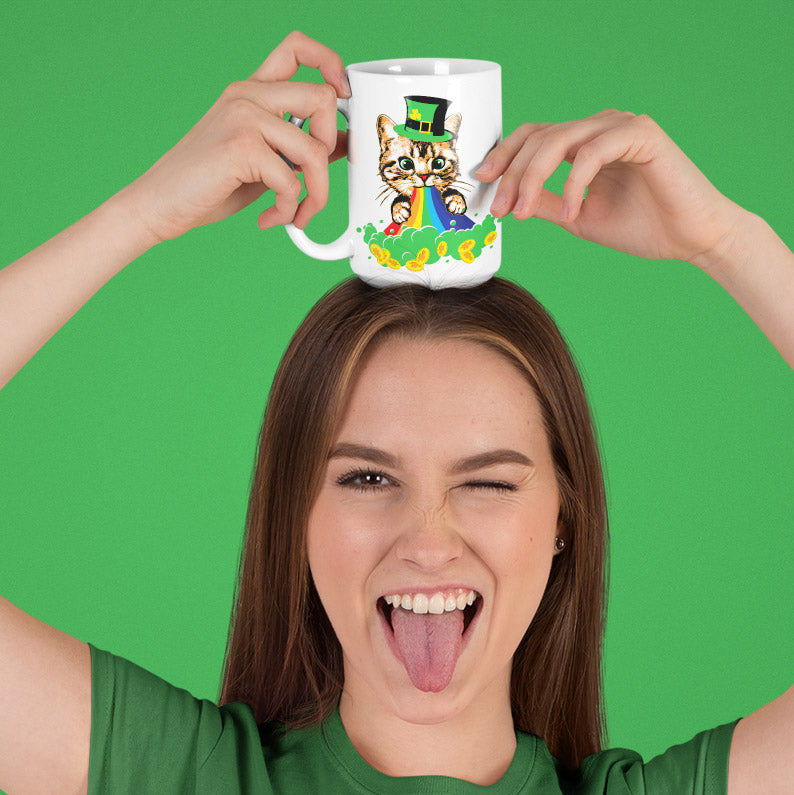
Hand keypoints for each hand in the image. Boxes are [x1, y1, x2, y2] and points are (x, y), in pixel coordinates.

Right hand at [119, 30, 349, 244]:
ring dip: (316, 194)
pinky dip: (288, 209)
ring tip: (295, 213)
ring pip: (315, 150)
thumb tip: (343, 143)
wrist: (159, 204)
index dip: (330, 64)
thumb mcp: (263, 160)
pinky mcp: (240, 147)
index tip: (343, 97)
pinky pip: (291, 182)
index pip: (298, 48)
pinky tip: (271, 218)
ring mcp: (243, 118)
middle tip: (313, 179)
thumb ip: (297, 146)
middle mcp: (248, 95)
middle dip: (331, 149)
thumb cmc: (209, 183)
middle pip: (323, 99)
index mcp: (252, 91)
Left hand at [475, 110, 745, 267]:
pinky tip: (570, 212)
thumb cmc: (641, 226)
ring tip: (520, 212)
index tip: (482, 184)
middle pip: (539, 136)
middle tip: (499, 209)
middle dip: (511, 174)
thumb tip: (506, 199)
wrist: (691, 239)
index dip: (504, 157)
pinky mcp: (642, 133)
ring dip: (532, 177)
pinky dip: (574, 183)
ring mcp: (621, 127)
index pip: (533, 137)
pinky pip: (593, 152)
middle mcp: (599, 128)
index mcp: (584, 144)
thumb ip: (543, 202)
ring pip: (559, 139)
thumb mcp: (576, 216)